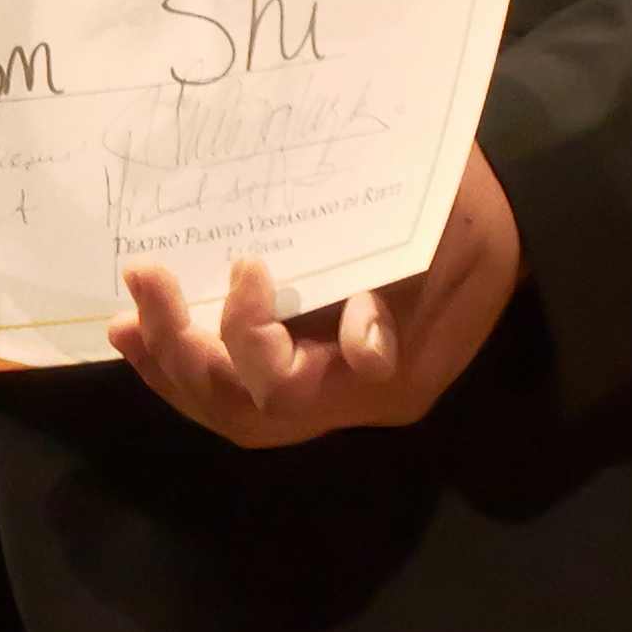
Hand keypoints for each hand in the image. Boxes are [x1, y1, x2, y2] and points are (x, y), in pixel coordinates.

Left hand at [106, 145, 522, 446]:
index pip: (293, 387)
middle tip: (146, 278)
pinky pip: (233, 391)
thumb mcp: (452, 237)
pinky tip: (137, 333)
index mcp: (392, 378)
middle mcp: (351, 400)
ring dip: (170, 365)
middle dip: (182, 353)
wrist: (504, 226)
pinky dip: (179, 366)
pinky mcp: (305, 366)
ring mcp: (327, 391)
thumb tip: (363, 346)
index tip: (246, 263)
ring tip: (127, 318)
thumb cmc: (471, 220)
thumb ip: (405, 286)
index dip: (250, 336)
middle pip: (248, 410)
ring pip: (231, 410)